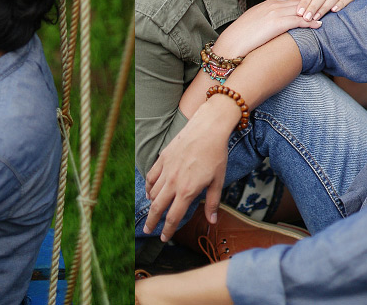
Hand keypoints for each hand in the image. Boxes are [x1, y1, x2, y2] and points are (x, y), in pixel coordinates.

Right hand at [143, 97, 235, 240]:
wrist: (208, 128)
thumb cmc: (216, 154)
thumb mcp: (218, 181)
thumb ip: (212, 202)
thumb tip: (212, 221)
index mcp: (187, 191)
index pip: (173, 217)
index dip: (168, 230)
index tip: (164, 237)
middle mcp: (173, 182)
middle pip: (157, 207)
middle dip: (152, 222)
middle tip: (148, 231)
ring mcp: (166, 169)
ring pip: (152, 192)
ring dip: (151, 205)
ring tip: (151, 212)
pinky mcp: (163, 158)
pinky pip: (151, 176)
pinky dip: (148, 186)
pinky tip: (150, 192)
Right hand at [212, 0, 319, 59]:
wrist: (231, 44)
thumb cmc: (241, 37)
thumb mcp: (255, 22)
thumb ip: (267, 20)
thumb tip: (276, 26)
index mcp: (267, 3)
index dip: (305, 3)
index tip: (317, 6)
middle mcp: (272, 5)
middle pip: (299, 1)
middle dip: (314, 4)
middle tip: (328, 8)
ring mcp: (274, 13)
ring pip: (301, 9)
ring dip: (316, 12)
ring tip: (327, 16)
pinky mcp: (276, 24)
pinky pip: (298, 21)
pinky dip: (310, 23)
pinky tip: (319, 26)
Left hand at [294, 0, 353, 21]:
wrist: (328, 8)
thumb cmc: (312, 5)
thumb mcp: (303, 0)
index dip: (305, 1)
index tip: (299, 12)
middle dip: (313, 6)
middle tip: (307, 17)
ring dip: (324, 7)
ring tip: (317, 17)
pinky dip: (341, 3)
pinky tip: (334, 10)